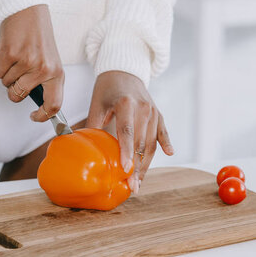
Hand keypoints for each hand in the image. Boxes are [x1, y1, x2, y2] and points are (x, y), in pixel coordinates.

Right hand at [0, 4, 63, 120]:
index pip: (54, 104)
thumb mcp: (50, 60)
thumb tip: (38, 105)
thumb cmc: (38, 36)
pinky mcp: (9, 54)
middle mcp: (43, 69)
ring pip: (6, 84)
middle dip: (13, 90)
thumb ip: (46, 82)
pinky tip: (8, 53)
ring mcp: (26, 62)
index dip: (43, 115)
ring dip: (7, 74)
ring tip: (16, 58)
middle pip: (19, 95)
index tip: (34, 115)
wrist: (27, 10)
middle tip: (17, 75)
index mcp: (57, 73)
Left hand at [86, 71, 173, 193]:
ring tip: (139, 181)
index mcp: (126, 103)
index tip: (125, 169)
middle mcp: (143, 107)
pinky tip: (170, 154)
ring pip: (151, 142)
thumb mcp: (96, 104)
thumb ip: (94, 126)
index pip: (126, 131)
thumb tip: (86, 151)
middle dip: (137, 166)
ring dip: (146, 164)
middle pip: (141, 142)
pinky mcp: (158, 114)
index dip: (126, 151)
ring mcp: (153, 111)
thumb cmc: (107, 88)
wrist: (124, 70)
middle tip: (132, 186)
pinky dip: (166, 143)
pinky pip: (162, 133)